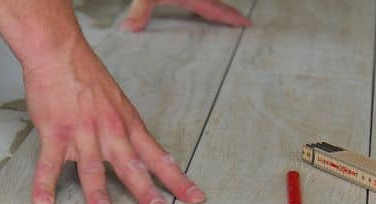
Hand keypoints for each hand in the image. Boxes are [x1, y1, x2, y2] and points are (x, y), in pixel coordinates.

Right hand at [23, 41, 205, 203]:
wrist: (59, 53)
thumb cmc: (87, 77)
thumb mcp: (118, 104)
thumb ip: (126, 133)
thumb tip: (136, 156)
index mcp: (128, 125)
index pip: (158, 157)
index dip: (177, 179)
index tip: (194, 198)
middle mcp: (109, 131)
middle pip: (131, 165)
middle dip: (146, 191)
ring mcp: (82, 132)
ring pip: (92, 167)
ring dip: (98, 193)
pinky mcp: (55, 132)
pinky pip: (50, 163)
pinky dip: (45, 183)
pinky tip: (43, 200)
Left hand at [121, 0, 251, 31]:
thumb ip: (139, 10)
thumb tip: (129, 29)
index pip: (216, 9)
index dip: (230, 17)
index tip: (246, 22)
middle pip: (217, 3)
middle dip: (228, 13)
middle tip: (242, 21)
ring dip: (217, 6)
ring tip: (224, 15)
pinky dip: (205, 2)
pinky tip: (199, 4)